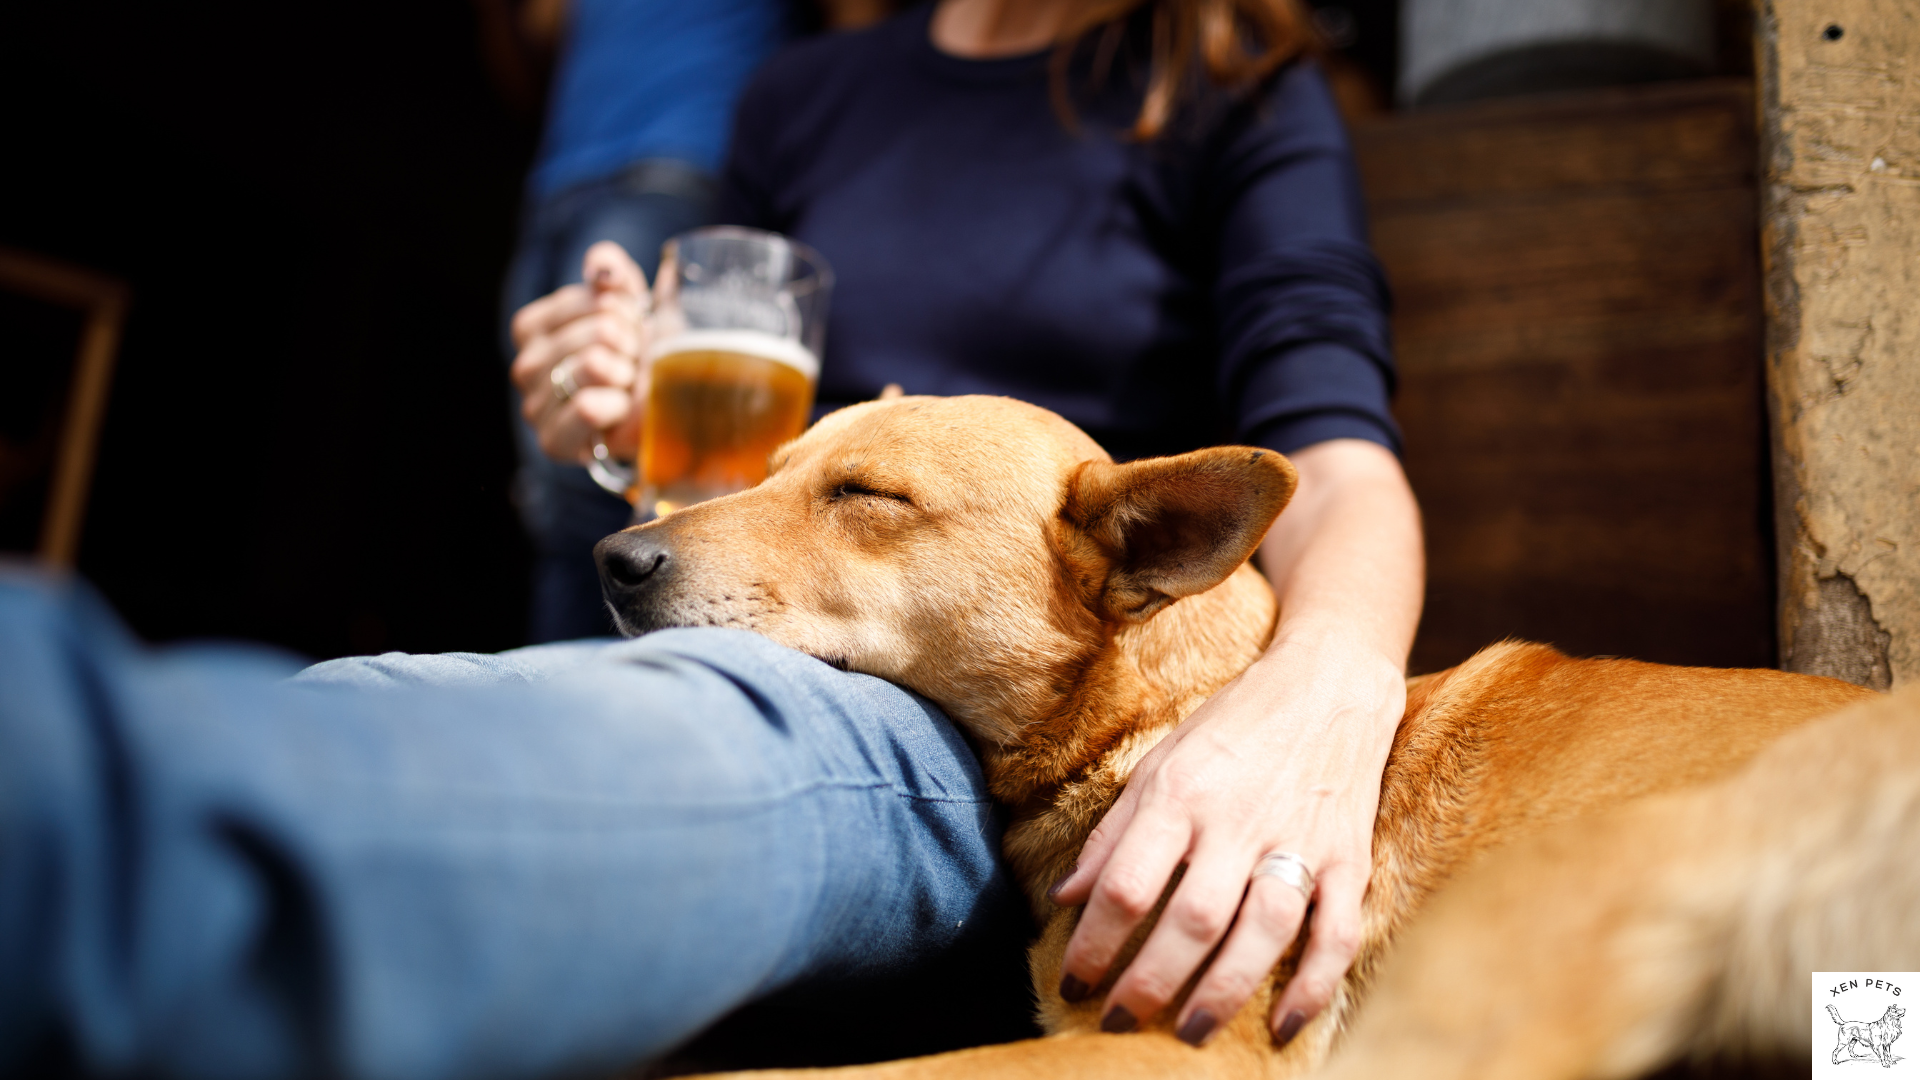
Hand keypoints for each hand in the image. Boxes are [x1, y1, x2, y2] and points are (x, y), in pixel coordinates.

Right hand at [509, 241, 650, 464]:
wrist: (657, 412)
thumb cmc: (639, 354)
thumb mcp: (630, 302)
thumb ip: (612, 271)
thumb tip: (599, 267)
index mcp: (532, 327)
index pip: (592, 299)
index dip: (625, 311)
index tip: (628, 328)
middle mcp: (524, 365)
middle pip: (598, 332)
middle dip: (630, 345)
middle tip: (631, 362)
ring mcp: (534, 406)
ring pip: (592, 365)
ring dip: (626, 375)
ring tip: (625, 383)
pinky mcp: (552, 441)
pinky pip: (587, 407)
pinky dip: (616, 405)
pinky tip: (619, 407)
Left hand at [1047, 624, 1404, 1046]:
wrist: (1329, 682)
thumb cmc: (1233, 726)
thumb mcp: (1159, 762)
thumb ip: (1114, 833)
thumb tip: (1066, 898)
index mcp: (1180, 794)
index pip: (1126, 884)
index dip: (1094, 943)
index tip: (1074, 983)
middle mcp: (1238, 820)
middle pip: (1192, 918)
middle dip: (1151, 982)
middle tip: (1122, 1022)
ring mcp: (1299, 841)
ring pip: (1262, 931)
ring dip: (1225, 990)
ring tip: (1190, 1032)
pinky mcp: (1348, 859)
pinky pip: (1335, 933)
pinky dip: (1312, 985)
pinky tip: (1282, 1024)